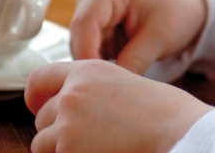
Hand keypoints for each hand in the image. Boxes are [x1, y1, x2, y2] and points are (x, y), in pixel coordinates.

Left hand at [25, 60, 213, 152]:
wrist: (177, 131)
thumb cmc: (164, 113)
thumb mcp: (124, 84)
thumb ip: (92, 91)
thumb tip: (69, 108)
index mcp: (87, 70)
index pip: (39, 79)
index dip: (36, 98)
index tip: (39, 109)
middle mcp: (72, 93)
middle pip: (42, 116)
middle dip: (57, 129)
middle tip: (87, 138)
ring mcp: (67, 122)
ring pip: (42, 142)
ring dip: (61, 148)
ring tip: (95, 146)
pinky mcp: (68, 148)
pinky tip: (98, 152)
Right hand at [70, 0, 206, 74]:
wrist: (185, 2)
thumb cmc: (177, 10)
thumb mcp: (160, 38)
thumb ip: (133, 62)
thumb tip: (109, 90)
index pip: (84, 25)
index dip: (87, 56)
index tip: (99, 84)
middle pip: (79, 37)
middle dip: (95, 63)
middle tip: (118, 84)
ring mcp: (89, 5)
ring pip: (82, 45)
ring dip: (102, 62)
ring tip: (130, 67)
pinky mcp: (92, 19)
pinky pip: (89, 47)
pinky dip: (105, 58)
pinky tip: (126, 60)